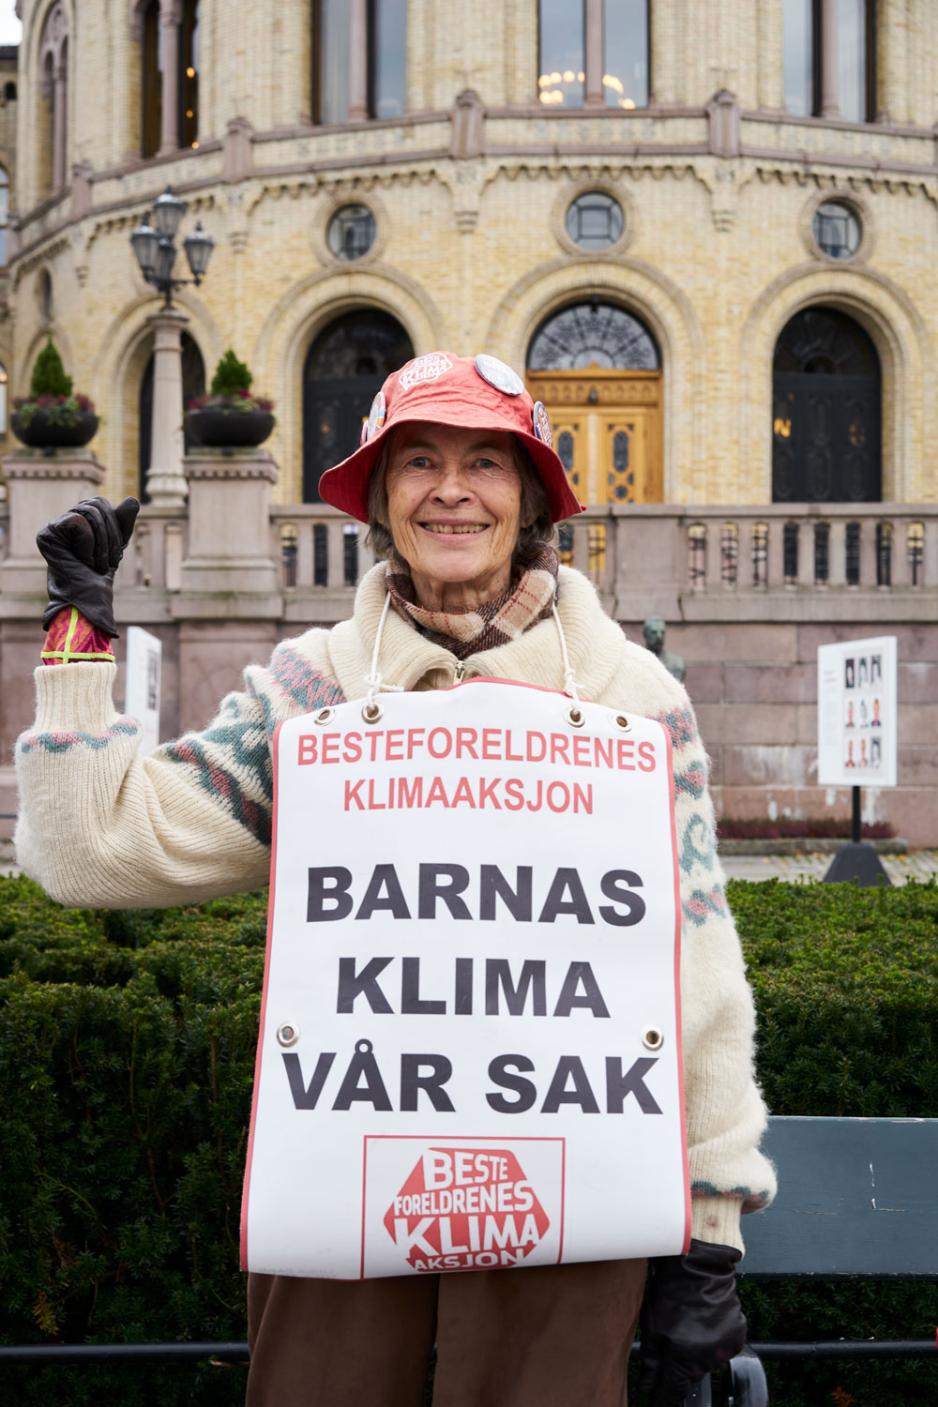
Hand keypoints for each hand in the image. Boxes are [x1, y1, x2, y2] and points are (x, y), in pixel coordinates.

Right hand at [37, 496, 139, 637]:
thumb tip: (133, 499)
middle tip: (107, 562)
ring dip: (101, 542)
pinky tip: (80, 559)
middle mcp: (63, 521)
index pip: (101, 503)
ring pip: (89, 511)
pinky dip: (87, 542)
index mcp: (78, 520)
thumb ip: (122, 522)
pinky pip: (77, 520)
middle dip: (111, 534)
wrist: (89, 598)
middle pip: (97, 504)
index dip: (115, 524)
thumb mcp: (116, 544)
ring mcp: (53, 527)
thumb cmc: (99, 576)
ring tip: (95, 563)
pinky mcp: (47, 534)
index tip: (115, 554)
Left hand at [639, 1239, 745, 1405]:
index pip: (674, 1392)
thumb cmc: (671, 1292)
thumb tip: (649, 1387)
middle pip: (691, 1376)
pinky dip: (713, 1341)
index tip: (658, 1399)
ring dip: (697, 1353)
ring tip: (688, 1326)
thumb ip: (651, 1362)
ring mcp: (726, 1348)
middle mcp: (708, 1359)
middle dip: (680, 1368)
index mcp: (685, 1359)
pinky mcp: (737, 1335)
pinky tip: (703, 1321)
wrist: (699, 1265)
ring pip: (707, 1362)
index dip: (664, 1397)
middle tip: (672, 1344)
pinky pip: (722, 1348)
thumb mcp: (652, 1327)